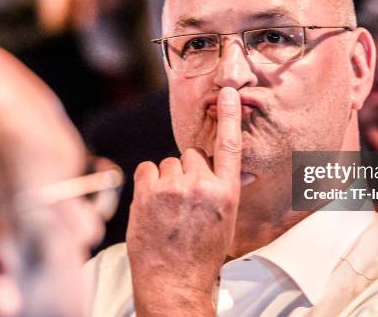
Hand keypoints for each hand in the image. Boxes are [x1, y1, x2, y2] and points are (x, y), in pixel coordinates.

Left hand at [126, 87, 241, 315]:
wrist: (174, 284)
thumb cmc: (201, 255)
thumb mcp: (224, 221)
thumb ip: (222, 190)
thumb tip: (228, 171)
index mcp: (226, 193)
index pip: (230, 146)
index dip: (229, 116)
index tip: (228, 93)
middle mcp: (203, 186)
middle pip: (192, 155)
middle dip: (187, 171)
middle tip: (184, 198)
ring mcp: (174, 188)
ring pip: (168, 164)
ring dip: (166, 179)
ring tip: (168, 208)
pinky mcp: (148, 192)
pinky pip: (146, 169)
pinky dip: (147, 183)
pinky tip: (152, 205)